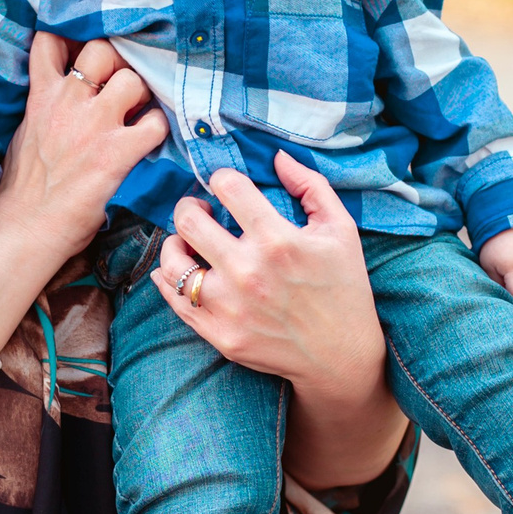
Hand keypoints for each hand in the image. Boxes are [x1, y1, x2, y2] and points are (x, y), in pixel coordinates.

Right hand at [0, 33, 168, 258]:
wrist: (26, 227)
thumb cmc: (24, 188)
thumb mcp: (26, 131)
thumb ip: (46, 105)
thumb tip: (63, 94)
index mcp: (42, 95)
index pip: (51, 40)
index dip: (75, 38)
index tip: (87, 51)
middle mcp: (68, 100)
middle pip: (103, 49)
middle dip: (118, 63)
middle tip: (123, 86)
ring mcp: (94, 124)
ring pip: (133, 79)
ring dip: (142, 94)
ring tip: (138, 113)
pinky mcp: (117, 153)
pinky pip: (155, 122)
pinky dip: (158, 129)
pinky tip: (148, 141)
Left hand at [155, 152, 384, 406]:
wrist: (342, 357)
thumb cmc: (344, 287)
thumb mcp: (341, 230)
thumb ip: (311, 186)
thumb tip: (277, 156)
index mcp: (278, 240)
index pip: (227, 187)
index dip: (223, 178)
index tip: (227, 187)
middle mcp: (248, 272)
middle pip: (189, 221)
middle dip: (191, 205)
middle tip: (201, 209)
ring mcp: (230, 308)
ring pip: (172, 262)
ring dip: (176, 243)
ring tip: (189, 242)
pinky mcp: (220, 335)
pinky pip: (176, 300)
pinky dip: (169, 280)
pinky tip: (181, 269)